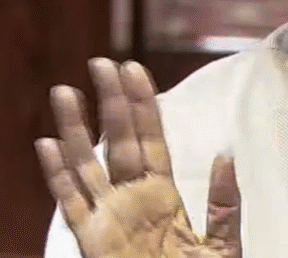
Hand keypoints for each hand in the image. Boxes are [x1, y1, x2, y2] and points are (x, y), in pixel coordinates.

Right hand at [36, 58, 241, 257]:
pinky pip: (71, 206)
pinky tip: (46, 146)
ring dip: (75, 130)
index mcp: (163, 197)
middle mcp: (131, 201)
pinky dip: (58, 176)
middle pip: (117, 142)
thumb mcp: (222, 244)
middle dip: (109, 103)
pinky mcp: (92, 242)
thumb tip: (225, 155)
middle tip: (100, 63)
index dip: (143, 105)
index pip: (151, 140)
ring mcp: (108, 220)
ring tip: (65, 91)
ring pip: (86, 165)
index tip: (134, 69)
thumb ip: (224, 203)